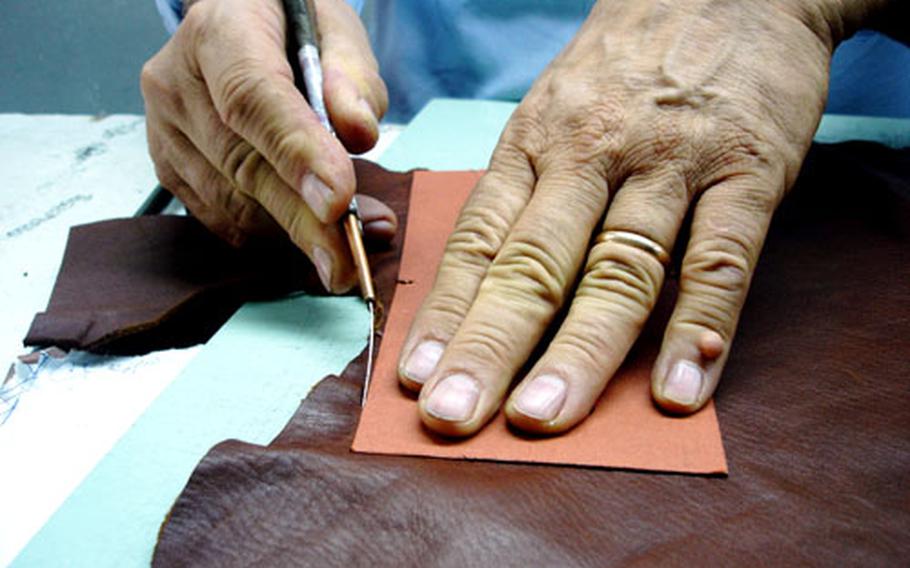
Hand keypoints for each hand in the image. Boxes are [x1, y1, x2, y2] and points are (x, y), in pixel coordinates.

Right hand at [141, 0, 393, 291]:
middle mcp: (176, 82)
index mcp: (217, 30)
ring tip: (351, 243)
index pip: (252, 98)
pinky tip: (312, 232)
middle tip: (351, 259)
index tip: (338, 201)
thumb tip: (358, 132)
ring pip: (231, 202)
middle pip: (242, 164)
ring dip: (294, 234)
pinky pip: (222, 219)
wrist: (238, 24)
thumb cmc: (291, 24)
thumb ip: (352, 73)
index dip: (296, 154)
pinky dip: (271, 236)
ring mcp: (164, 130)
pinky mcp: (170, 169)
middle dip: (303, 219)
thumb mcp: (333, 26)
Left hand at [397, 0, 843, 435]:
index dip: (444, 314)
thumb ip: (530, 196)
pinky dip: (699, 329)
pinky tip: (679, 391)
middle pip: (534, 264)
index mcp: (534, 144)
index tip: (415, 380)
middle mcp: (591, 155)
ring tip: (543, 419)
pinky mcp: (747, 170)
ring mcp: (670, 163)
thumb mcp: (555, 111)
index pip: (479, 241)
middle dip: (489, 346)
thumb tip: (487, 294)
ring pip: (618, 268)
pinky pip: (720, 259)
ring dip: (579, 353)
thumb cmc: (626, 67)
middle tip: (451, 417)